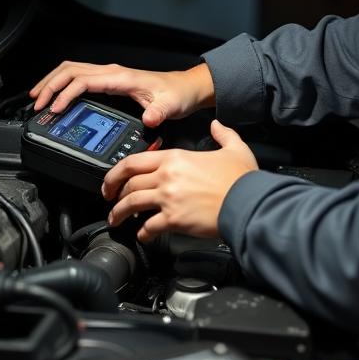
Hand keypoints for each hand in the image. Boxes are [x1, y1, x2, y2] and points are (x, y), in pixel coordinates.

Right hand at [29, 62, 214, 126]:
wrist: (185, 88)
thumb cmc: (176, 95)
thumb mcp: (170, 106)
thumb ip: (159, 113)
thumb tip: (149, 119)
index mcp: (119, 77)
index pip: (83, 81)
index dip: (66, 94)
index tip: (55, 110)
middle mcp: (111, 72)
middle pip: (69, 71)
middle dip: (49, 85)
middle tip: (37, 104)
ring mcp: (108, 75)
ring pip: (71, 71)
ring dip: (52, 82)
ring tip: (38, 98)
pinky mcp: (109, 81)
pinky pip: (79, 77)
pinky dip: (62, 84)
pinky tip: (57, 97)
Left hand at [102, 120, 258, 241]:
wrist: (247, 201)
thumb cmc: (241, 178)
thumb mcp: (234, 147)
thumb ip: (223, 133)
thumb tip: (216, 125)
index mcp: (176, 158)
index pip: (134, 161)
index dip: (116, 172)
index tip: (112, 180)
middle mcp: (167, 176)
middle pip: (129, 183)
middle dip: (114, 194)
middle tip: (111, 201)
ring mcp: (169, 198)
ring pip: (132, 204)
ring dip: (120, 213)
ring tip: (116, 220)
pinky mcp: (174, 219)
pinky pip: (149, 227)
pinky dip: (143, 232)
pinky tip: (143, 235)